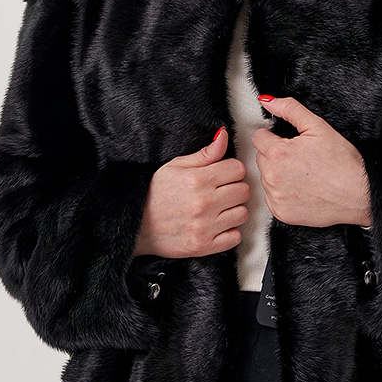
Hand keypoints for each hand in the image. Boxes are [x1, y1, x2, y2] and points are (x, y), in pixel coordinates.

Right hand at [132, 126, 249, 257]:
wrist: (137, 225)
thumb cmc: (155, 194)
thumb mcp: (176, 166)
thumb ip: (204, 154)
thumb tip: (224, 136)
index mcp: (197, 180)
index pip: (238, 169)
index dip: (231, 170)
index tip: (222, 175)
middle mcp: (203, 203)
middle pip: (244, 190)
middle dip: (234, 188)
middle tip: (220, 192)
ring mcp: (205, 226)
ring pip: (242, 213)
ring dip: (233, 210)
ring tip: (217, 209)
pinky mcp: (204, 246)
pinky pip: (235, 237)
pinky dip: (229, 232)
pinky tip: (216, 225)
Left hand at [251, 95, 371, 227]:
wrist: (359, 194)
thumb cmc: (343, 163)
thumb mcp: (318, 127)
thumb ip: (290, 109)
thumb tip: (268, 101)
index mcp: (278, 153)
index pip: (259, 137)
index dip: (274, 136)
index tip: (289, 142)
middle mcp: (273, 177)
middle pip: (261, 158)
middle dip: (276, 154)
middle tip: (300, 158)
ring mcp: (276, 197)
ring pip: (266, 178)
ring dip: (278, 174)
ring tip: (303, 174)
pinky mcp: (282, 213)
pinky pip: (272, 198)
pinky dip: (282, 193)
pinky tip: (301, 189)